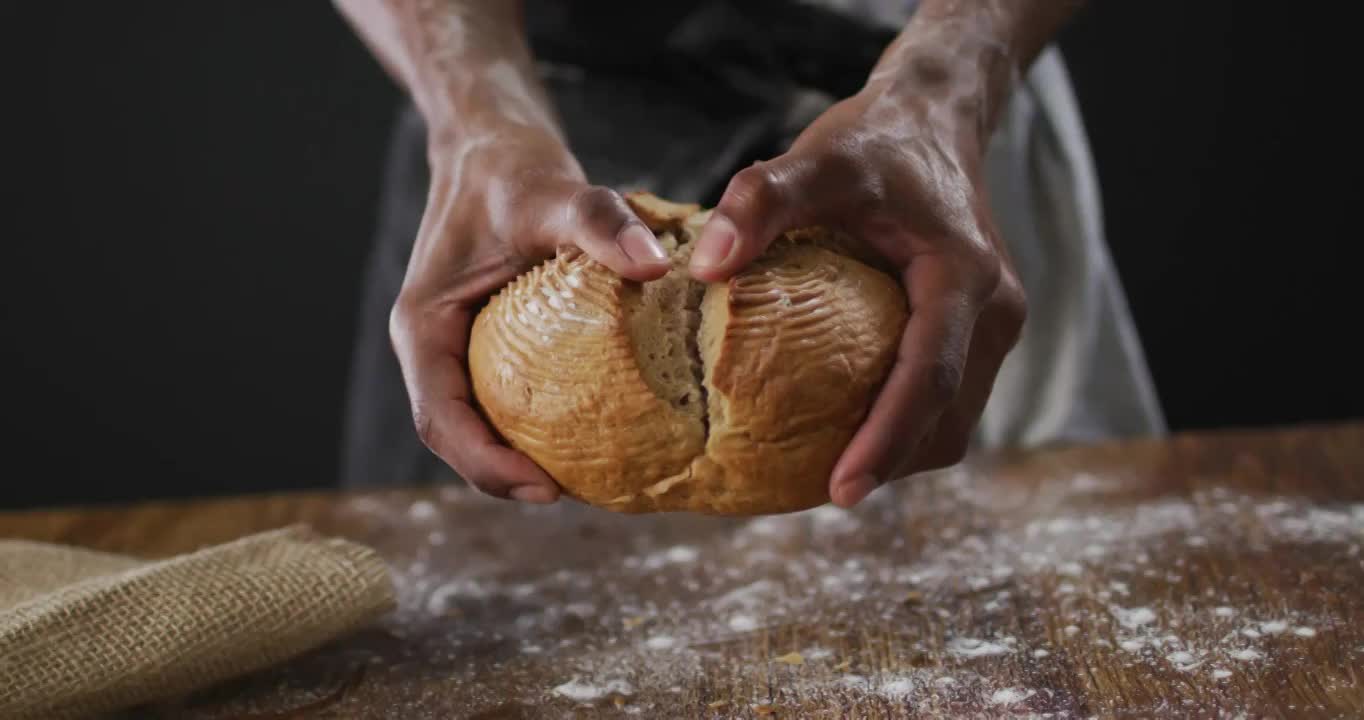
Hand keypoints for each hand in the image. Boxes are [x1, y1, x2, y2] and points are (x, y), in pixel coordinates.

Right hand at [390, 128, 672, 502]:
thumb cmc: (513, 170)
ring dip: (520, 458)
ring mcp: (457, 349)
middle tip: (576, 495)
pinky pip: (502, 400)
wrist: (494, 145)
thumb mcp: (557, 193)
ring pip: (478, 424)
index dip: (486, 466)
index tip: (545, 489)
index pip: (441, 420)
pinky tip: (592, 433)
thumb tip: (655, 267)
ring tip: (587, 481)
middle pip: (457, 437)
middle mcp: (434, 346)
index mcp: (423, 327)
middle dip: (507, 476)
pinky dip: (537, 426)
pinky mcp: (485, 345)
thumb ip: (602, 225)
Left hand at [688, 80, 1026, 507]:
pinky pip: (948, 399)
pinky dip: (905, 425)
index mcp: (966, 278)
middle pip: (950, 418)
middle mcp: (995, 312)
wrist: (933, 119)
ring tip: (827, 472)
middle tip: (816, 491)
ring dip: (901, 452)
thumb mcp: (817, 159)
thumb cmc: (875, 142)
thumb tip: (704, 268)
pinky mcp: (979, 332)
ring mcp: (994, 326)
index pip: (931, 380)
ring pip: (955, 419)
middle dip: (891, 463)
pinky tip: (847, 430)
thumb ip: (761, 202)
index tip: (840, 490)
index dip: (887, 441)